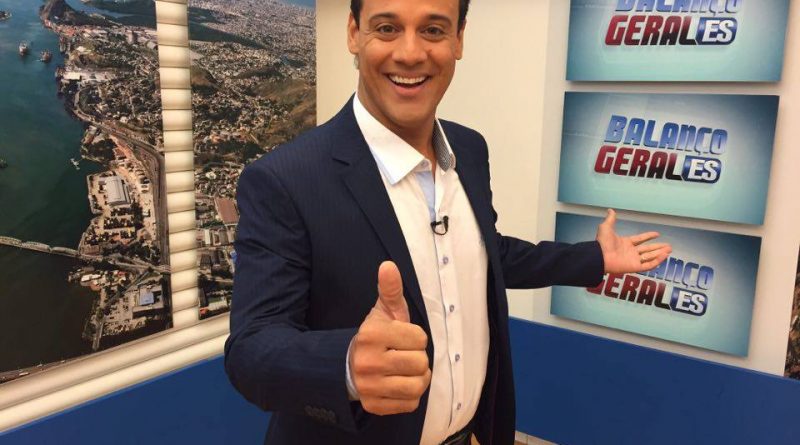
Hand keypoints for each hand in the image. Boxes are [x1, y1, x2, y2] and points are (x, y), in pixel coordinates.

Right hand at [349, 261, 430, 414]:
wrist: (347, 367)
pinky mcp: (374, 406)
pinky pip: (410, 404)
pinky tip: (399, 385)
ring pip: (417, 386)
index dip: (416, 338)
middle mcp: (368, 361)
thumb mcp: (382, 312)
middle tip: (404, 356)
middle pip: (420, 363)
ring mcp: (370, 386)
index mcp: (372, 334)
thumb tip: (388, 265)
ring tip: (407, 372)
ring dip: (418, 379)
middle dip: (418, 358)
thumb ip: (390, 289)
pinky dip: (411, 396)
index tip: (403, 338)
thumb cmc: (374, 337)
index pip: (420, 339)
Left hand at [596, 209, 671, 273]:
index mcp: (625, 243)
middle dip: (658, 247)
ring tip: (670, 249)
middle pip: (647, 249)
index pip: (640, 239)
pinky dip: (657, 261)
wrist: (600, 256)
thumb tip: (610, 210)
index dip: (648, 236)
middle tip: (669, 246)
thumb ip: (611, 219)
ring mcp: (633, 260)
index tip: (657, 234)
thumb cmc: (602, 243)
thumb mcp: (606, 227)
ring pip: (650, 257)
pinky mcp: (635, 267)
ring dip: (660, 253)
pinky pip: (648, 265)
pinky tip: (664, 255)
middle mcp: (631, 252)